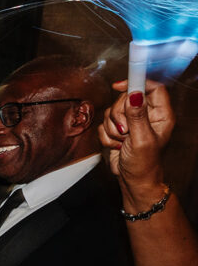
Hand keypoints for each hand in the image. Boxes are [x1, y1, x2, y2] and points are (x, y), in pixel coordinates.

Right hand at [100, 80, 173, 203]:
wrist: (133, 182)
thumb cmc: (144, 165)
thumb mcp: (142, 140)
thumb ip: (137, 116)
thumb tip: (135, 94)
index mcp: (160, 115)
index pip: (152, 88)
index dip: (137, 83)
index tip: (120, 87)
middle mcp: (146, 115)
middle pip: (127, 98)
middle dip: (119, 114)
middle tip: (125, 130)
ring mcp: (131, 122)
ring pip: (112, 111)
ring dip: (112, 128)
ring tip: (122, 141)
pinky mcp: (117, 129)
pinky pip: (104, 124)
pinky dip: (106, 136)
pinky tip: (116, 145)